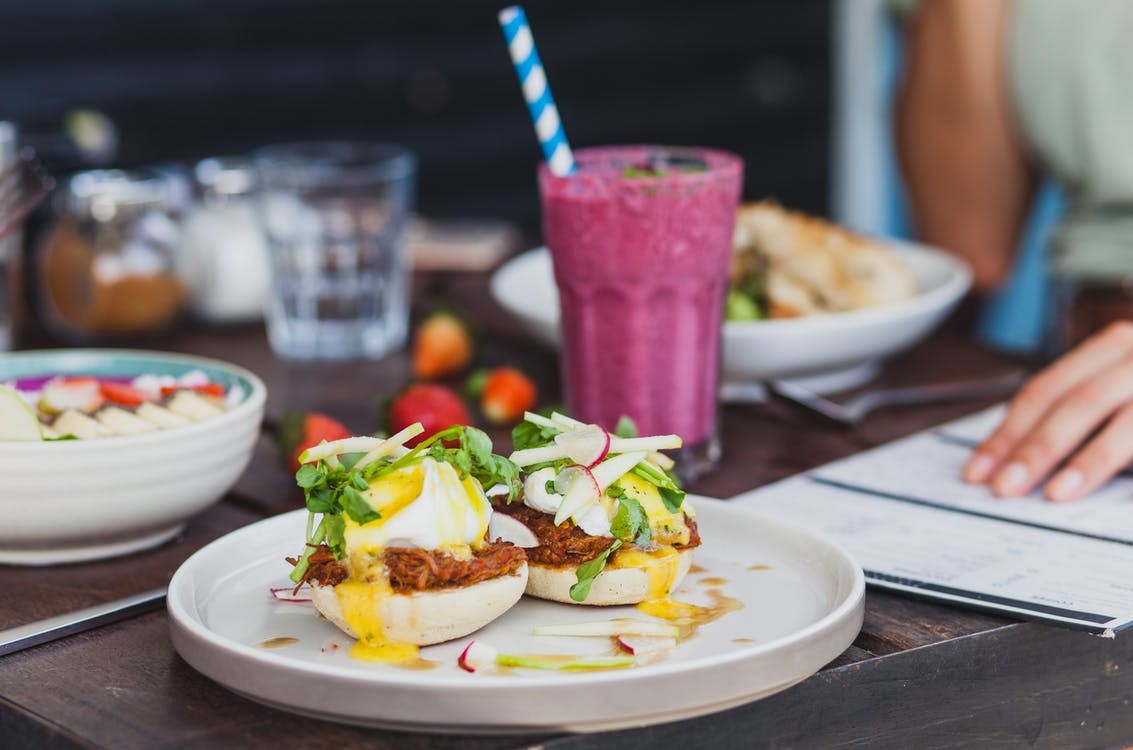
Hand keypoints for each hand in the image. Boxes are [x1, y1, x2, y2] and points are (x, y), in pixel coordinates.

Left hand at [964, 321, 1132, 500]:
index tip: (978, 469)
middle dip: (1035, 447)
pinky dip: (1123, 461)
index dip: (1007, 431)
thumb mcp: (1114, 389)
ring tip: (1055, 493)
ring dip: (1088, 460)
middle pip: (1076, 402)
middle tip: (1004, 488)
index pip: (1044, 390)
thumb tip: (1014, 458)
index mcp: (1111, 348)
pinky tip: (1110, 490)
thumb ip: (1077, 415)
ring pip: (1124, 420)